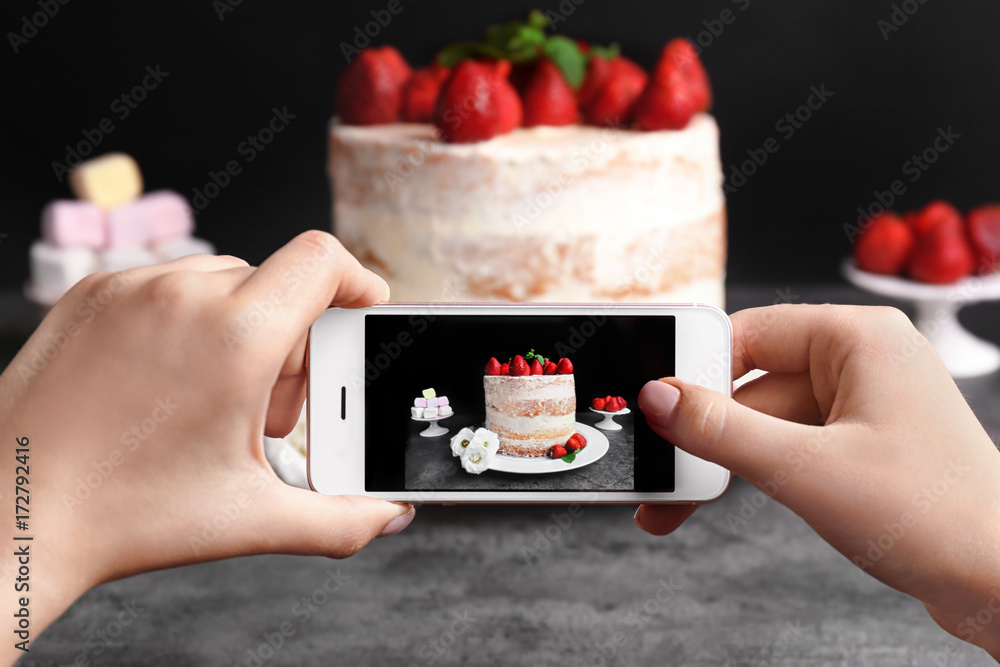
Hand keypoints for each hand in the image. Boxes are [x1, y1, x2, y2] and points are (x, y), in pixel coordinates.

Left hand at [0, 232, 413, 661]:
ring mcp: (130, 288)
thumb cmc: (124, 515)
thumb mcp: (250, 519)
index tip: (362, 314)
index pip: (324, 261)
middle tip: (268, 409)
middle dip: (292, 342)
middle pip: (278, 285)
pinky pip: (168, 285)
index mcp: (235, 338)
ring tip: (213, 401)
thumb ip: (340, 519)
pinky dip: (188, 322)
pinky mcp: (91, 293)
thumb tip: (390, 515)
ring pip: (224, 283)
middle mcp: (183, 294)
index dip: (358, 282)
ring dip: (242, 329)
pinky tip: (167, 384)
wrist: (9, 514)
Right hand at [634, 304, 999, 658]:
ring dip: (721, 461)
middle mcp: (862, 363)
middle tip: (657, 464)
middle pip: (751, 383)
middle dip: (702, 432)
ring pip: (765, 421)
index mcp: (859, 339)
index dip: (694, 367)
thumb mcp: (804, 468)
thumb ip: (721, 429)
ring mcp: (864, 407)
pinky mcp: (862, 447)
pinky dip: (752, 471)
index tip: (653, 401)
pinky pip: (789, 445)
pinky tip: (716, 500)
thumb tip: (658, 398)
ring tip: (674, 504)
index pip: (750, 331)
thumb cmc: (935, 517)